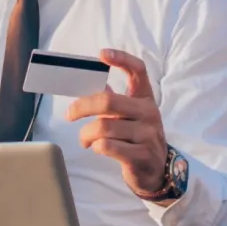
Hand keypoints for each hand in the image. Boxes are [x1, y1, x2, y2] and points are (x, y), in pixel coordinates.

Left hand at [66, 49, 171, 199]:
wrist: (156, 170)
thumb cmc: (137, 138)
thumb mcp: (130, 116)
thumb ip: (113, 101)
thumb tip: (89, 84)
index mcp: (145, 99)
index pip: (138, 71)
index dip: (122, 59)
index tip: (102, 54)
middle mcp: (148, 113)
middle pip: (108, 101)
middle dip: (82, 107)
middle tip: (70, 114)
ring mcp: (146, 135)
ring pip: (103, 127)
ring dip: (86, 134)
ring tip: (84, 139)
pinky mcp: (140, 156)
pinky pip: (107, 147)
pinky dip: (95, 147)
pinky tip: (96, 148)